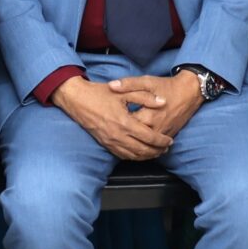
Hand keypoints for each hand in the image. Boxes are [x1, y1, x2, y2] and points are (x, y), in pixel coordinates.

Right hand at [55, 75, 174, 160]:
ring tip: (156, 153)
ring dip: (146, 156)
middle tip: (166, 149)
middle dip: (157, 151)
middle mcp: (118, 135)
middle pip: (143, 150)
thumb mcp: (124, 91)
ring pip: (133, 156)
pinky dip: (133, 157)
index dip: (162, 141)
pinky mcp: (104, 143)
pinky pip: (122, 155)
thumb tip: (163, 102)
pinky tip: (139, 154)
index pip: (149, 137)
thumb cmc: (100, 93)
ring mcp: (110, 141)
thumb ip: (145, 97)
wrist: (77, 99)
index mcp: (125, 122)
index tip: (170, 140)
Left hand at [109, 74, 206, 141]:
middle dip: (122, 138)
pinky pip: (154, 148)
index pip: (128, 126)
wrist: (189, 93)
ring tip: (119, 143)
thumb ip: (128, 84)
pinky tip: (132, 149)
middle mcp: (156, 128)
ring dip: (132, 148)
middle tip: (110, 134)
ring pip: (145, 147)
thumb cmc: (166, 86)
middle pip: (136, 140)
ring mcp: (163, 134)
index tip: (106, 121)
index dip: (116, 124)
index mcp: (149, 115)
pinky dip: (143, 150)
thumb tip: (111, 86)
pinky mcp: (168, 136)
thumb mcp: (146, 81)